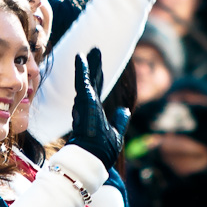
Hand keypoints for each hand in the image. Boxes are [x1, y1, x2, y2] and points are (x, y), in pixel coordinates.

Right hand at [67, 48, 129, 168]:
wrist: (94, 157)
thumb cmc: (102, 149)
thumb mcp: (116, 132)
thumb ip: (120, 119)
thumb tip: (124, 109)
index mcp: (94, 111)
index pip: (95, 89)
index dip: (97, 76)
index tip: (97, 63)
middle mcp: (87, 105)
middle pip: (91, 80)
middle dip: (93, 65)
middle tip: (95, 50)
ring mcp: (84, 103)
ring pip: (86, 78)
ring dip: (88, 64)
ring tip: (89, 50)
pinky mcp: (84, 100)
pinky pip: (83, 81)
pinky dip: (82, 68)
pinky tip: (81, 56)